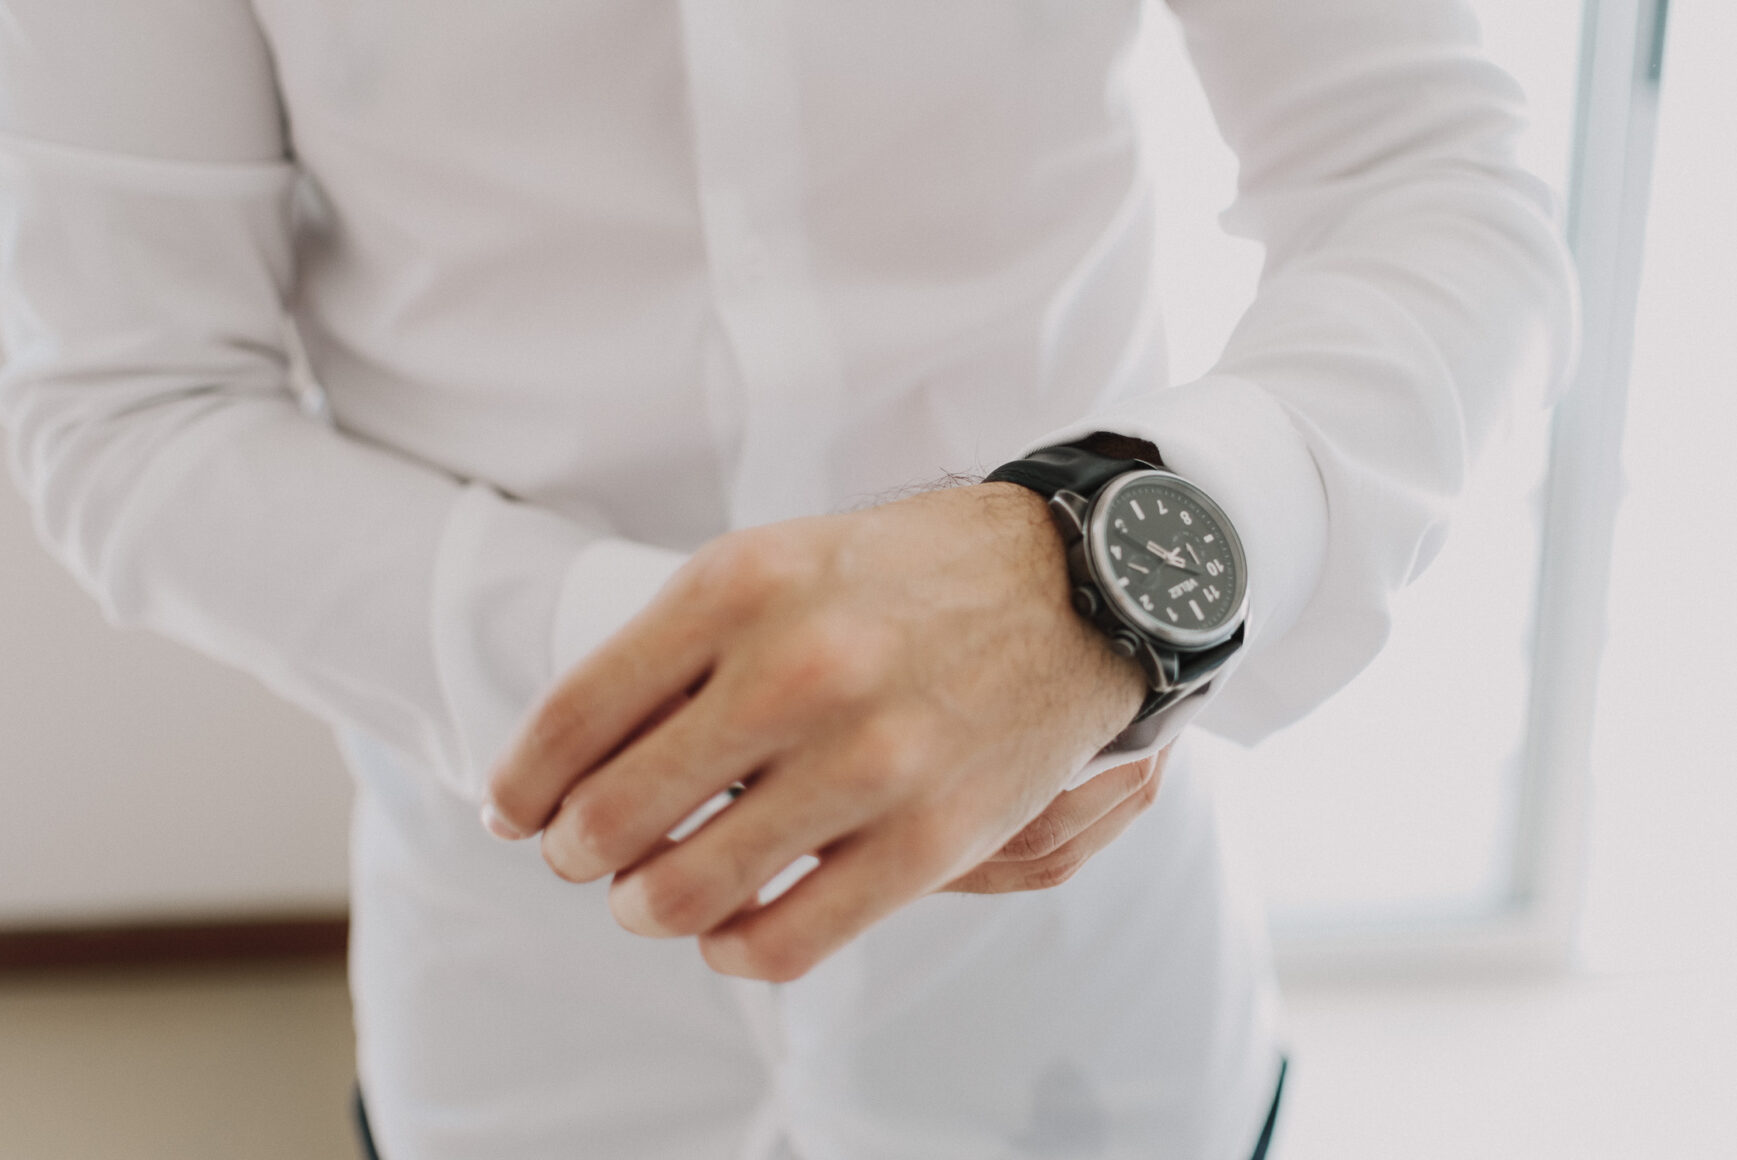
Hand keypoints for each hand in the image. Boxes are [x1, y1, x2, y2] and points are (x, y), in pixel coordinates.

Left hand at [484, 483, 1145, 981]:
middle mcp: (798, 668)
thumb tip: (563, 768)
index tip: (513, 812)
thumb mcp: (773, 563)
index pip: (572, 718)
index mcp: (738, 585)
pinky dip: (729, 951)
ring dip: (642, 907)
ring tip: (648, 894)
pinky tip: (727, 928)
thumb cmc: (901, 578)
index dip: (518, 785)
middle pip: (611, 816)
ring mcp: (870, 759)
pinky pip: (783, 943)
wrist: (1072, 587)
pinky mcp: (933, 839)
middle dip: (573, 852)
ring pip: (683, 892)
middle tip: (580, 854)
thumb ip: (670, 650)